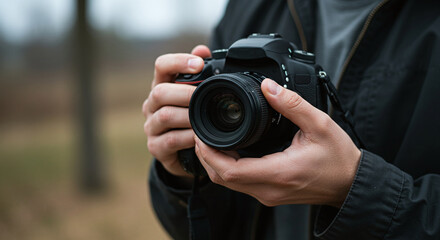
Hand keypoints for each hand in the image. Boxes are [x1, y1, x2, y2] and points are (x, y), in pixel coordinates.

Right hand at [143, 45, 210, 176]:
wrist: (184, 152)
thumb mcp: (195, 95)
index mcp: (162, 86)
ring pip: (165, 116)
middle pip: (160, 92)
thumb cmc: (190, 117)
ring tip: (205, 116)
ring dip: (188, 115)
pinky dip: (189, 137)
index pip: (161, 65)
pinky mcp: (156, 147)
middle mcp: (152, 105)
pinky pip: (171, 140)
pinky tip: (200, 136)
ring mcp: (151, 126)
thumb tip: (202, 50)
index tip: (199, 64)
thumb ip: (199, 72)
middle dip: (185, 93)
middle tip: (204, 96)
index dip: (178, 61)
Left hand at [194, 78, 360, 206]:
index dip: (208, 152)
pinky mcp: (269, 194)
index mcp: (278, 172)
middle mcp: (268, 188)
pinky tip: (229, 151)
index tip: (201, 133)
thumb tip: (268, 86)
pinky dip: (227, 168)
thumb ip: (292, 104)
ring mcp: (267, 194)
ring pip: (228, 183)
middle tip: (201, 133)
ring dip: (214, 163)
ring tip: (210, 139)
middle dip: (205, 156)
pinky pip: (239, 184)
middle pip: (221, 178)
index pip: (228, 170)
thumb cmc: (338, 158)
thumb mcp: (319, 125)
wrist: (350, 184)